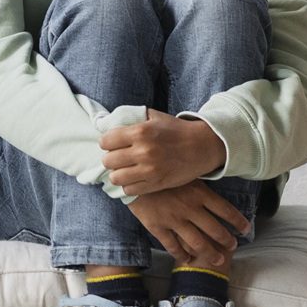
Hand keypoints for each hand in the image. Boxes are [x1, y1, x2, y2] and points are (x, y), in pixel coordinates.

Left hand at [101, 110, 228, 195]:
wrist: (201, 146)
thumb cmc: (175, 130)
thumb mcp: (153, 116)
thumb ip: (130, 118)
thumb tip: (106, 123)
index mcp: (140, 131)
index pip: (105, 141)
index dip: (107, 142)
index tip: (113, 143)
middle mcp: (143, 151)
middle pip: (108, 161)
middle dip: (111, 158)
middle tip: (119, 157)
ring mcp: (150, 170)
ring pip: (116, 178)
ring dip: (118, 173)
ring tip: (125, 168)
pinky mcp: (156, 184)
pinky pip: (129, 190)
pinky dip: (129, 185)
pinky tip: (134, 178)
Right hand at [126, 180, 249, 268]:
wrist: (131, 172)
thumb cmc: (159, 168)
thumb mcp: (184, 170)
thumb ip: (199, 181)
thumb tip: (216, 183)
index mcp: (199, 192)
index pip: (226, 210)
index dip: (239, 222)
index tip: (246, 229)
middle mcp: (190, 208)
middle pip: (215, 230)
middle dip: (227, 241)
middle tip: (233, 246)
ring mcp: (174, 219)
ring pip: (197, 243)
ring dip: (210, 254)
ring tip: (218, 260)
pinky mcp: (157, 226)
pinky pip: (172, 246)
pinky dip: (182, 255)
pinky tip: (187, 259)